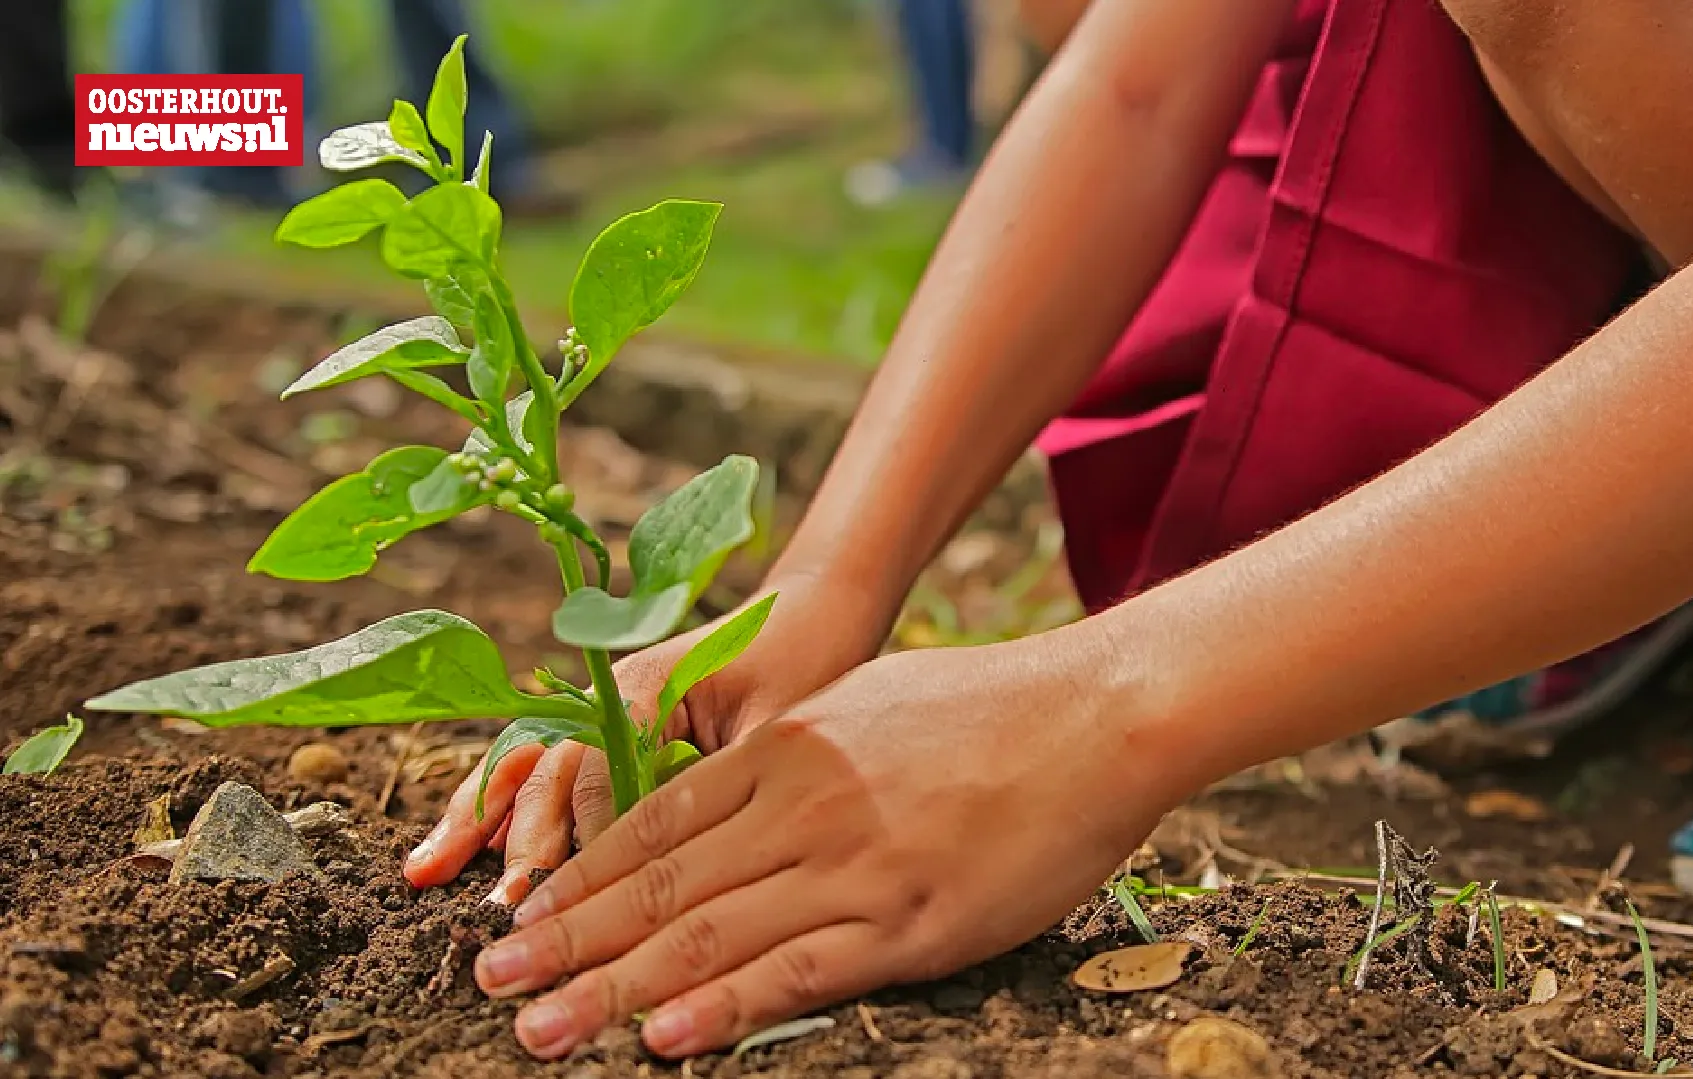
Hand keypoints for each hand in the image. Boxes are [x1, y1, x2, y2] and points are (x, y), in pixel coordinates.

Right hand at [402, 570, 891, 901]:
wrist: (811, 610)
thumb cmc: (805, 662)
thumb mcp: (779, 721)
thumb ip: (728, 777)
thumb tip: (686, 853)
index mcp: (649, 684)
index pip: (598, 763)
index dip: (584, 829)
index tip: (572, 891)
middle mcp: (608, 693)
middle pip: (546, 766)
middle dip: (517, 838)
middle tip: (502, 906)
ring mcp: (597, 708)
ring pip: (523, 764)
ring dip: (475, 819)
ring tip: (423, 873)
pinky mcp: (602, 728)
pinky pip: (539, 767)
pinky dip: (494, 808)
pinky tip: (456, 851)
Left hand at [469, 631, 1176, 1058]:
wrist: (1098, 713)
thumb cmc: (992, 707)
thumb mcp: (868, 703)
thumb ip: (795, 751)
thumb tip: (740, 787)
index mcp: (785, 747)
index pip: (653, 823)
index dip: (578, 877)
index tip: (520, 914)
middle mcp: (800, 803)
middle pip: (659, 884)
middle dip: (566, 937)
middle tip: (492, 980)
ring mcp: (853, 862)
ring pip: (709, 934)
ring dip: (612, 987)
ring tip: (541, 1029)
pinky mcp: (910, 920)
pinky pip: (800, 971)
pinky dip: (726, 1008)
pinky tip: (666, 1037)